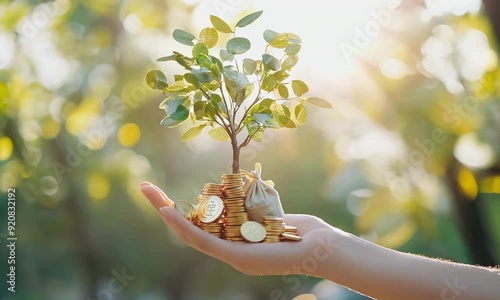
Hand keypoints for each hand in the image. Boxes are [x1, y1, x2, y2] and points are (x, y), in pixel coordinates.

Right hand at [139, 181, 346, 276]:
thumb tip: (243, 193)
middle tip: (145, 188)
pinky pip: (204, 241)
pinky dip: (184, 227)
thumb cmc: (302, 232)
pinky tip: (168, 213)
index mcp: (233, 241)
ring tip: (149, 194)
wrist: (321, 247)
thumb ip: (253, 209)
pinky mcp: (235, 257)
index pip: (200, 225)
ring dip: (166, 213)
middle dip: (165, 208)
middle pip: (188, 229)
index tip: (164, 194)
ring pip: (189, 235)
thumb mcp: (269, 215)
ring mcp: (230, 256)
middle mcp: (227, 250)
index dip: (179, 210)